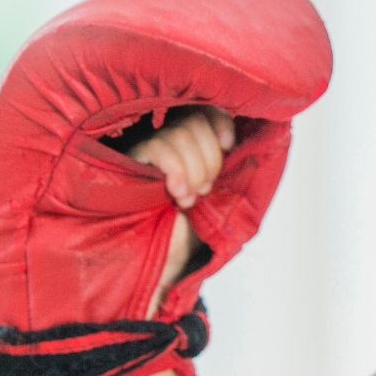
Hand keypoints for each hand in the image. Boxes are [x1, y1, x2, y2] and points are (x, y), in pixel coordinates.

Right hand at [130, 107, 234, 311]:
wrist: (163, 266)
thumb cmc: (188, 235)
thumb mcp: (220, 199)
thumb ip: (230, 171)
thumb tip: (246, 144)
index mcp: (188, 146)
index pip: (204, 109)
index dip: (220, 122)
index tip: (228, 146)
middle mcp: (165, 142)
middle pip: (195, 119)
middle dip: (210, 158)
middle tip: (204, 190)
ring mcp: (146, 152)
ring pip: (180, 133)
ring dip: (195, 170)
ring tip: (188, 198)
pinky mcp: (129, 164)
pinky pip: (158, 148)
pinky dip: (176, 169)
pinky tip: (176, 192)